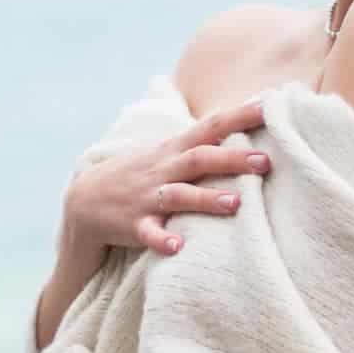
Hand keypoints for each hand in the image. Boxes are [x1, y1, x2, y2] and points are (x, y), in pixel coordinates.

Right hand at [63, 98, 271, 256]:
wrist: (82, 201)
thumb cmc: (138, 175)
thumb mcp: (167, 153)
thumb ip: (202, 143)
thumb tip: (242, 127)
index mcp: (174, 150)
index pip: (211, 126)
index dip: (240, 115)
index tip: (271, 105)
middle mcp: (162, 169)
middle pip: (200, 159)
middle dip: (233, 159)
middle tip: (266, 161)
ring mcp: (147, 197)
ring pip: (179, 195)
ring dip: (206, 199)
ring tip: (236, 204)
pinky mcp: (133, 225)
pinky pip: (148, 233)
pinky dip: (161, 239)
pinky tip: (177, 247)